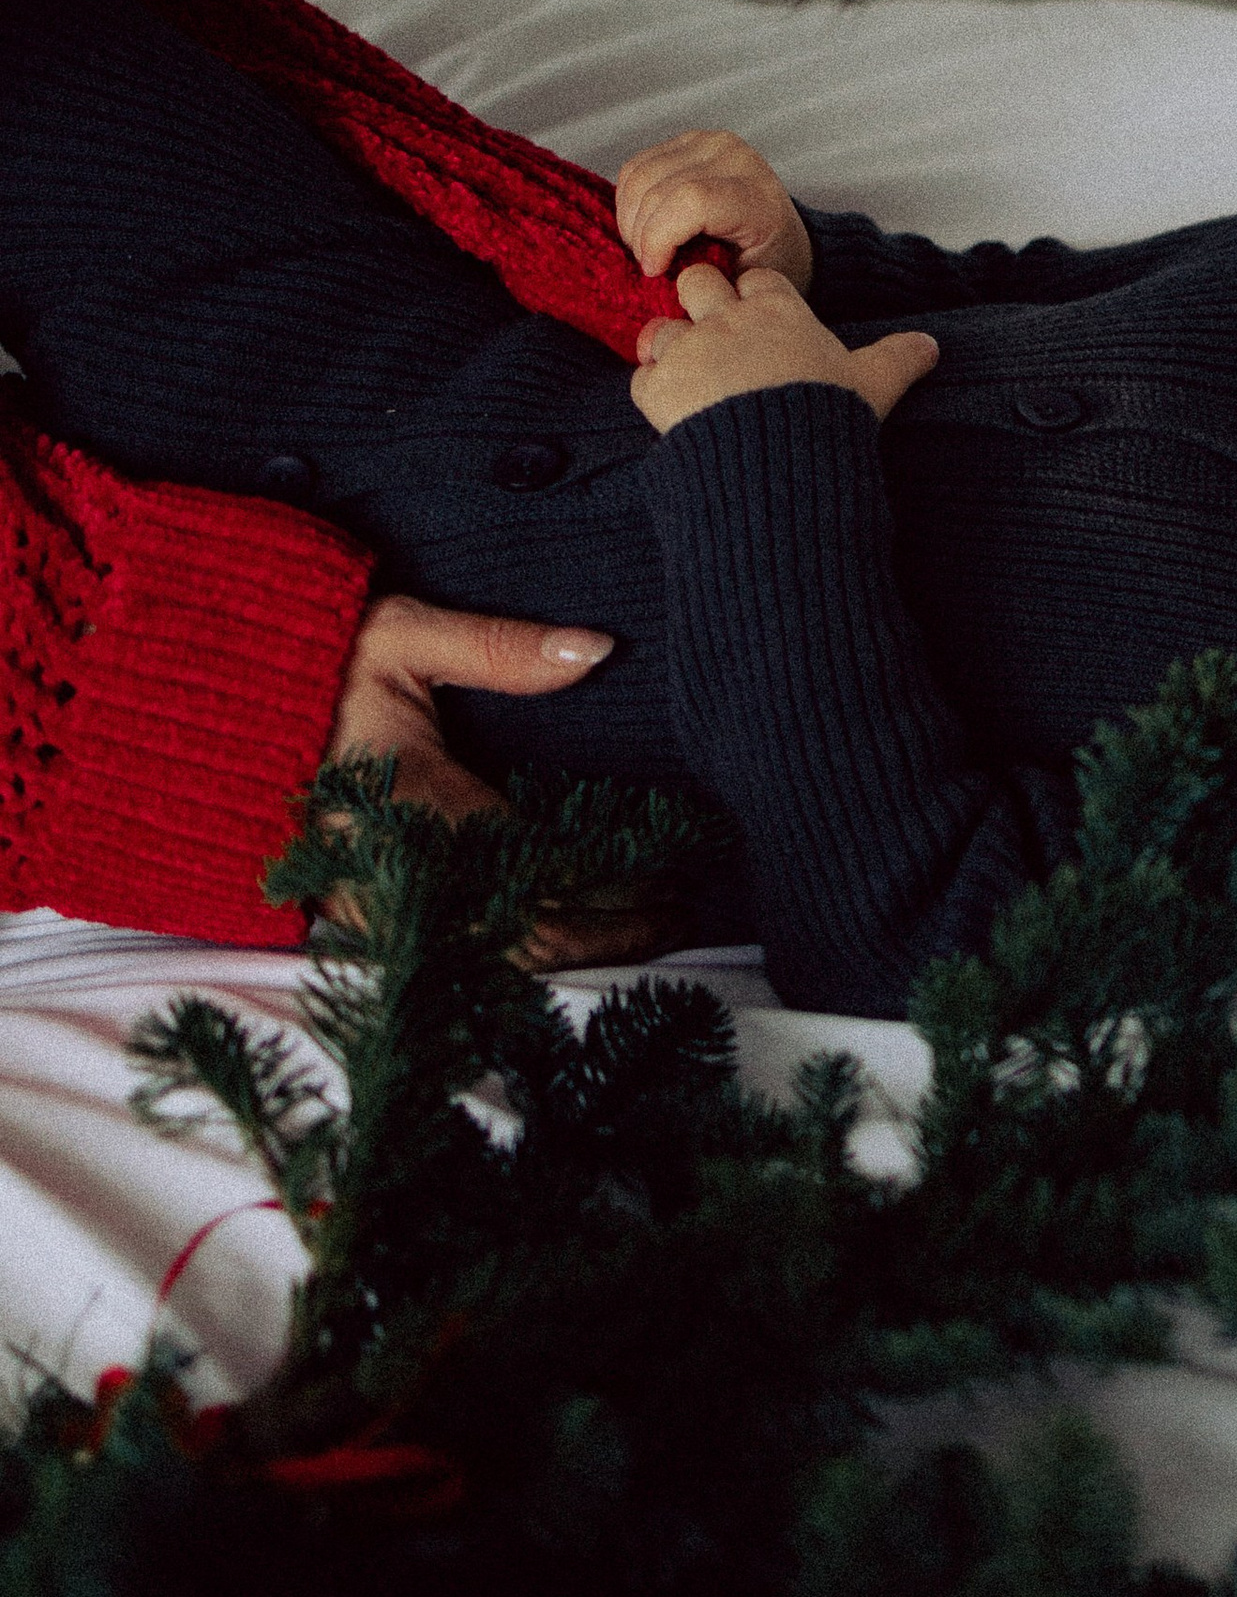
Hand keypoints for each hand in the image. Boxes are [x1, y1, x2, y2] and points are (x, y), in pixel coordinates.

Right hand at [325, 596, 672, 970]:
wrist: (197, 713)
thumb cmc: (306, 668)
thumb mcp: (398, 635)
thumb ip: (499, 647)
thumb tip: (596, 649)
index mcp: (416, 804)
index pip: (544, 871)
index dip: (618, 890)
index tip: (680, 883)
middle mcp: (397, 871)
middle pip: (530, 936)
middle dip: (611, 933)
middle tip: (679, 915)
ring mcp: (371, 905)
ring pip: (492, 961)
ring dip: (571, 951)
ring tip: (642, 929)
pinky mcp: (352, 920)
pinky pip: (452, 960)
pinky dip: (516, 955)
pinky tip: (563, 940)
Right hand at [615, 129, 813, 291]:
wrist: (780, 234)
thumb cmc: (763, 263)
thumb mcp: (741, 282)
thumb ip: (702, 277)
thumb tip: (655, 274)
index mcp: (757, 198)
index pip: (692, 201)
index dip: (659, 237)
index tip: (654, 270)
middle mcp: (736, 160)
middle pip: (658, 190)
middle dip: (641, 236)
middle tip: (650, 265)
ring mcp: (710, 143)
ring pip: (639, 175)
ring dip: (630, 220)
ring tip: (646, 248)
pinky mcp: (688, 140)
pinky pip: (636, 166)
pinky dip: (628, 201)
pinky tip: (644, 225)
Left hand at [629, 260, 938, 434]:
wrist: (781, 463)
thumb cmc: (827, 417)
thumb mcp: (873, 384)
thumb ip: (898, 359)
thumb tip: (932, 347)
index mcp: (778, 309)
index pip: (757, 277)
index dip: (754, 296)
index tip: (757, 318)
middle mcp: (729, 319)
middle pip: (697, 282)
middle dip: (699, 303)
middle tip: (712, 338)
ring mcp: (690, 350)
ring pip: (661, 329)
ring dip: (670, 351)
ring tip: (690, 380)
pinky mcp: (659, 387)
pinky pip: (641, 378)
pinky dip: (653, 392)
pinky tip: (674, 412)